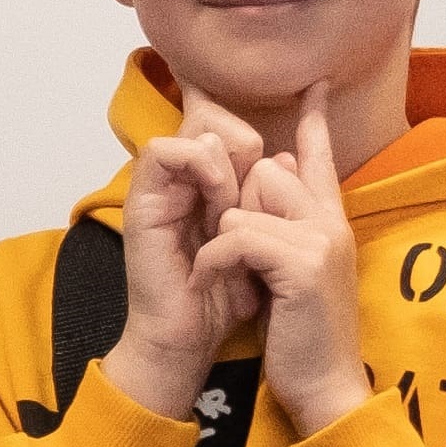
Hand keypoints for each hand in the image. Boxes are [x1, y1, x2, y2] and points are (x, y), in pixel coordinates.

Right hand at [104, 112, 268, 419]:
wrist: (189, 341)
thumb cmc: (223, 299)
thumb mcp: (262, 243)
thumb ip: (271, 203)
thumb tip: (288, 155)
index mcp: (207, 185)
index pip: (229, 124)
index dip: (258, 119)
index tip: (303, 105)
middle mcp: (182, 179)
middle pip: (213, 115)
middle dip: (244, 141)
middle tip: (256, 181)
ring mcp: (160, 187)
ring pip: (196, 128)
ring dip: (226, 163)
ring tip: (232, 205)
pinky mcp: (142, 201)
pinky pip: (164, 152)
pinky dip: (197, 163)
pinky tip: (216, 193)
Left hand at [194, 93, 367, 434]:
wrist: (325, 387)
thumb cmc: (303, 336)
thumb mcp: (292, 273)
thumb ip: (286, 226)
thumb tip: (276, 173)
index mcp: (330, 222)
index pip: (319, 158)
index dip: (313, 121)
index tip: (314, 84)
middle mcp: (331, 222)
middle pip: (267, 171)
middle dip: (239, 209)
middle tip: (244, 262)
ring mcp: (322, 240)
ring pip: (246, 204)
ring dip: (223, 243)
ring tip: (230, 279)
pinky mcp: (303, 264)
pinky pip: (237, 236)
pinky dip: (215, 261)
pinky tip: (216, 285)